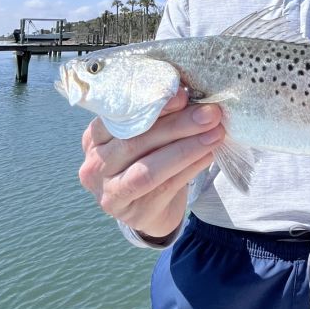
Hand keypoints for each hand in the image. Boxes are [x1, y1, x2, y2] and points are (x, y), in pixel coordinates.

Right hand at [78, 88, 223, 240]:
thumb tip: (186, 95)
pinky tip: (209, 155)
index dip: (151, 106)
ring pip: (149, 169)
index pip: (120, 118)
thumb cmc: (146, 160)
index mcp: (94, 138)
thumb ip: (157, 118)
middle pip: (136, 142)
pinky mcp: (134, 214)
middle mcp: (96, 166)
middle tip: (209, 113)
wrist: (149, 208)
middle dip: (177, 125)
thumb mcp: (144, 136)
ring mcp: (111, 193)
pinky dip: (191, 168)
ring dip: (187, 149)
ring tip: (215, 133)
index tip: (182, 95)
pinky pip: (166, 187)